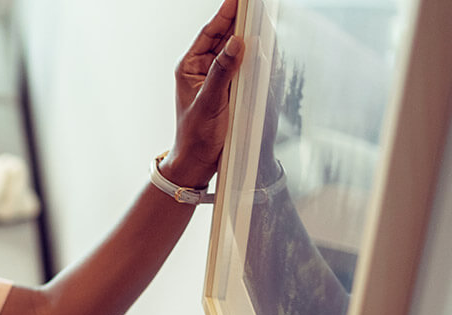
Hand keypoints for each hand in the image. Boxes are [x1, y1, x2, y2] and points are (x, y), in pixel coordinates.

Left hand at [167, 0, 242, 186]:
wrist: (198, 161)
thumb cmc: (195, 134)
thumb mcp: (209, 102)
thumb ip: (222, 71)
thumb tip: (236, 42)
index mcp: (189, 66)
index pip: (209, 32)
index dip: (225, 12)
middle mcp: (202, 68)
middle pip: (223, 35)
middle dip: (238, 18)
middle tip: (253, 4)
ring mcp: (216, 77)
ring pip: (234, 48)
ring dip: (247, 33)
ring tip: (259, 16)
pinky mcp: (229, 87)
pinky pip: (242, 64)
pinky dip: (252, 53)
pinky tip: (262, 43)